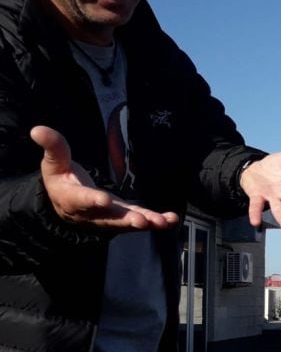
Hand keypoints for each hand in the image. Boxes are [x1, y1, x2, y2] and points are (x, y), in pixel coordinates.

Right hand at [31, 126, 178, 230]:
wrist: (66, 205)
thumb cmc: (60, 180)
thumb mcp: (54, 164)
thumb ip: (53, 148)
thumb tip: (38, 129)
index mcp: (73, 199)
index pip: (83, 199)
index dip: (93, 201)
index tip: (104, 200)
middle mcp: (93, 213)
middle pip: (110, 217)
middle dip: (126, 219)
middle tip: (141, 221)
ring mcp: (110, 217)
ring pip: (128, 222)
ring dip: (146, 222)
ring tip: (163, 222)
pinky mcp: (124, 217)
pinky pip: (140, 220)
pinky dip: (156, 221)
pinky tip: (171, 220)